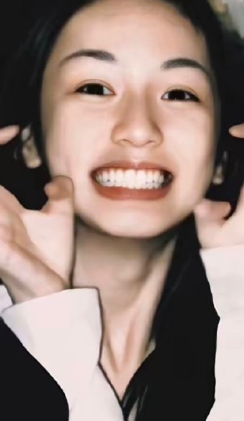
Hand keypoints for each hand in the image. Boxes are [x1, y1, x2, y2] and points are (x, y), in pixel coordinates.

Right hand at [0, 125, 74, 303]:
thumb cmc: (49, 258)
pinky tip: (7, 209)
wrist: (51, 290)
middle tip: (7, 132)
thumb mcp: (59, 217)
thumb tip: (58, 179)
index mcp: (0, 202)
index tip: (13, 131)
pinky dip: (0, 207)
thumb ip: (60, 194)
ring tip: (3, 141)